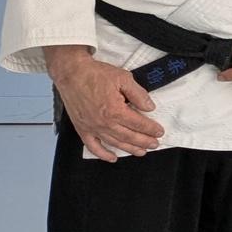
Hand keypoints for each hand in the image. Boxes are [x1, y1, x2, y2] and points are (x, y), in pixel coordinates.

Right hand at [45, 45, 162, 160]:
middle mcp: (104, 123)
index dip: (151, 129)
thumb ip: (138, 94)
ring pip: (114, 143)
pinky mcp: (82, 129)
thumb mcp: (124, 78)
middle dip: (144, 141)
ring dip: (129, 149)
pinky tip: (112, 158)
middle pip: (128, 136)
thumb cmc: (96, 74)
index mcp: (115, 111)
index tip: (159, 132)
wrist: (72, 74)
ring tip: (141, 152)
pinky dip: (103, 154)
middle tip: (155, 144)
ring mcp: (92, 127)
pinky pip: (93, 146)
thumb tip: (150, 107)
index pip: (138, 123)